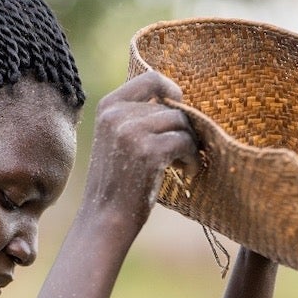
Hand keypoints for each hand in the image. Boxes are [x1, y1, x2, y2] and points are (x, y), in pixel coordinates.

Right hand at [81, 70, 198, 235]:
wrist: (104, 219)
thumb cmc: (117, 183)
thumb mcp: (116, 140)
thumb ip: (136, 116)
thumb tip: (178, 98)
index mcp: (108, 106)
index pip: (151, 79)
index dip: (173, 90)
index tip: (180, 110)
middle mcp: (117, 114)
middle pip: (172, 107)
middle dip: (183, 130)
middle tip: (182, 154)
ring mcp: (132, 132)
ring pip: (182, 123)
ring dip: (190, 145)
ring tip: (183, 165)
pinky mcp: (149, 152)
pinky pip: (186, 142)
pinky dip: (192, 158)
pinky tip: (186, 173)